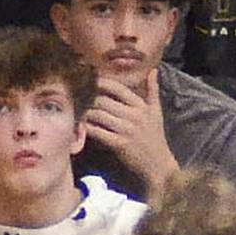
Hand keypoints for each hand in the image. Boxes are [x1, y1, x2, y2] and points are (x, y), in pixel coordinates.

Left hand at [85, 71, 176, 195]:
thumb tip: (153, 71)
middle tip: (77, 97)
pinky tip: (81, 126)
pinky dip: (87, 128)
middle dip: (88, 98)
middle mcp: (134, 115)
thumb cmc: (155, 137)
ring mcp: (126, 130)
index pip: (117, 88)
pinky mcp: (119, 144)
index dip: (101, 83)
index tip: (90, 81)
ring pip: (98, 114)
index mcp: (141, 106)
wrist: (158, 164)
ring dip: (85, 112)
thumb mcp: (156, 112)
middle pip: (103, 100)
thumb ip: (152, 90)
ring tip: (77, 111)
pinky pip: (97, 131)